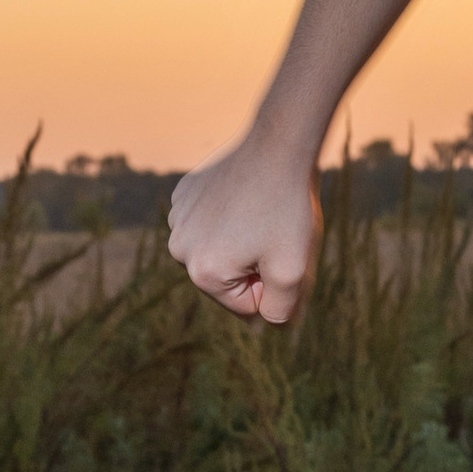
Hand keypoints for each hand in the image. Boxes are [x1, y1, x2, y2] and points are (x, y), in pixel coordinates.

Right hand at [168, 134, 323, 323]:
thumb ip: (282, 311)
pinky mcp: (184, 193)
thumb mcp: (294, 272)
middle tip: (276, 234)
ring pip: (221, 249)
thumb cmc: (288, 211)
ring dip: (244, 241)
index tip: (283, 255)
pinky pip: (213, 221)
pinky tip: (247, 197)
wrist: (278, 148)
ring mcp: (178, 218)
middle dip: (256, 266)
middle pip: (229, 279)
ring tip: (262, 214)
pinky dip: (232, 216)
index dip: (274, 286)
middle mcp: (179, 248)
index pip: (247, 306)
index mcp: (202, 273)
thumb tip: (270, 324)